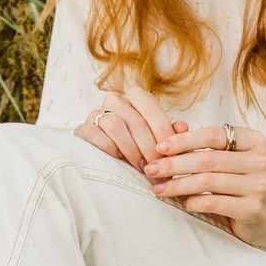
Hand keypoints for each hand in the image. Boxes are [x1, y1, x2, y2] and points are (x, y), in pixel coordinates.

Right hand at [73, 86, 188, 171]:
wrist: (111, 163)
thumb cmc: (142, 149)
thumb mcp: (159, 142)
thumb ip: (171, 134)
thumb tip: (182, 127)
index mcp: (136, 97)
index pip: (150, 105)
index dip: (161, 129)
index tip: (170, 151)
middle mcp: (115, 100)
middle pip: (134, 119)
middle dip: (149, 146)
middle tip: (157, 166)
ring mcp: (96, 113)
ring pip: (115, 125)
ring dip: (132, 150)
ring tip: (142, 168)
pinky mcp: (83, 129)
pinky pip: (96, 136)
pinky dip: (111, 150)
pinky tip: (121, 163)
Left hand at [141, 123, 265, 246]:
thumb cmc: (243, 182)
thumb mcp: (230, 159)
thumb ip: (204, 145)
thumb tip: (172, 129)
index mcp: (253, 141)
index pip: (213, 135)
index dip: (184, 140)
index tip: (159, 147)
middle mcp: (259, 161)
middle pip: (207, 159)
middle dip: (174, 164)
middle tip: (150, 169)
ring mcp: (258, 185)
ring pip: (208, 182)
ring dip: (178, 185)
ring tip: (158, 189)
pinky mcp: (253, 208)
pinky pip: (214, 203)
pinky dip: (193, 202)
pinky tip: (182, 203)